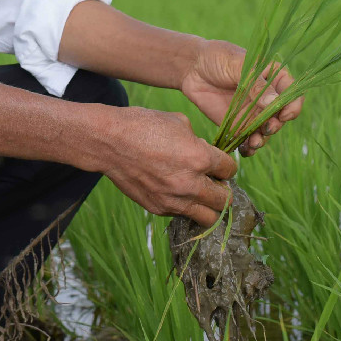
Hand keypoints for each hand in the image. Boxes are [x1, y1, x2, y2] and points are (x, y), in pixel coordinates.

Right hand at [95, 106, 237, 226]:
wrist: (110, 142)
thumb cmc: (144, 125)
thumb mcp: (179, 123)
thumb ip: (199, 143)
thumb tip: (206, 154)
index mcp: (199, 158)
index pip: (230, 170)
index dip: (226, 165)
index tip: (219, 163)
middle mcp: (190, 184)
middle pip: (225, 200)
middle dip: (222, 189)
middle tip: (213, 181)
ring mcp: (174, 200)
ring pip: (209, 217)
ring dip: (209, 206)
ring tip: (200, 194)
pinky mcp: (159, 208)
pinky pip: (183, 215)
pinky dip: (185, 207)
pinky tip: (177, 193)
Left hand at [179, 39, 302, 154]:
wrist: (192, 66)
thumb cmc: (218, 57)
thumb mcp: (238, 65)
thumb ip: (256, 84)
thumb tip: (275, 103)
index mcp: (273, 76)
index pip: (292, 92)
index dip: (293, 105)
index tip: (285, 114)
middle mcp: (267, 97)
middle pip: (280, 116)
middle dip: (276, 125)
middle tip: (267, 128)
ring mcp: (253, 111)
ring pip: (265, 131)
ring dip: (263, 139)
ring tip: (254, 142)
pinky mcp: (237, 123)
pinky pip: (247, 139)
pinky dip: (248, 147)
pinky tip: (245, 150)